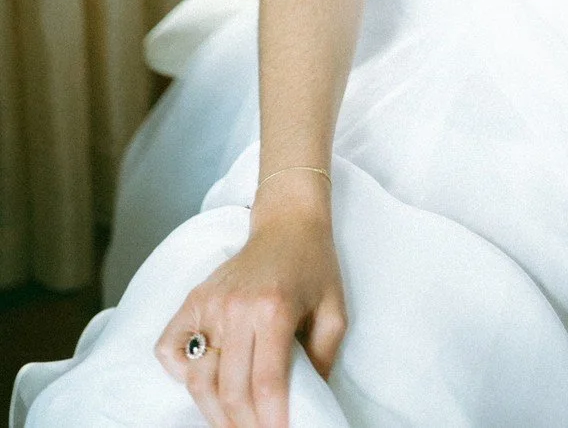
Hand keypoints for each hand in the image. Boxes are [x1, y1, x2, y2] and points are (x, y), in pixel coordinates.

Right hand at [155, 204, 346, 427]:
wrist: (288, 223)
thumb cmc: (314, 267)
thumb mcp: (334, 312)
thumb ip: (323, 360)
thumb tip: (307, 404)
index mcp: (273, 309)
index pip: (265, 383)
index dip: (271, 420)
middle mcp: (236, 308)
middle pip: (230, 389)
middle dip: (244, 424)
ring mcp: (209, 303)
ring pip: (198, 378)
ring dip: (214, 413)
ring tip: (234, 423)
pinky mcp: (193, 300)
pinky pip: (170, 349)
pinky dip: (180, 375)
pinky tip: (205, 384)